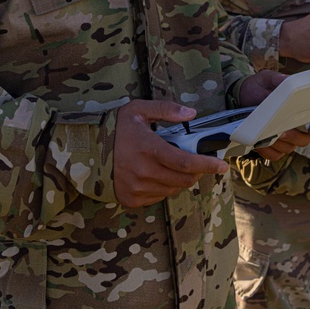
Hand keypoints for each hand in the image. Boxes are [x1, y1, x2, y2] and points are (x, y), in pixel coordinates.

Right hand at [114, 100, 228, 207]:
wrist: (87, 150)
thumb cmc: (115, 128)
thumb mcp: (139, 109)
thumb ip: (167, 110)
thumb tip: (191, 113)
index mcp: (148, 148)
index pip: (186, 162)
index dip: (207, 165)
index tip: (222, 165)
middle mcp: (143, 172)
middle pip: (184, 180)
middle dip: (197, 172)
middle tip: (198, 163)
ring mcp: (137, 188)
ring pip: (173, 190)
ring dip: (180, 179)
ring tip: (172, 165)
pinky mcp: (131, 199)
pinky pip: (158, 197)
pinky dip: (164, 187)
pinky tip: (156, 174)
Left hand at [238, 70, 309, 160]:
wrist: (240, 96)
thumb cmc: (258, 86)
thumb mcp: (268, 78)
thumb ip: (281, 80)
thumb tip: (290, 82)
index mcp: (302, 109)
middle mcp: (296, 126)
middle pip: (304, 139)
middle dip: (294, 136)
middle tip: (282, 130)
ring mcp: (284, 138)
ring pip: (288, 148)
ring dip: (279, 143)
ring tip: (267, 134)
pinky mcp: (271, 147)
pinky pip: (274, 155)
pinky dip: (267, 150)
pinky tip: (259, 142)